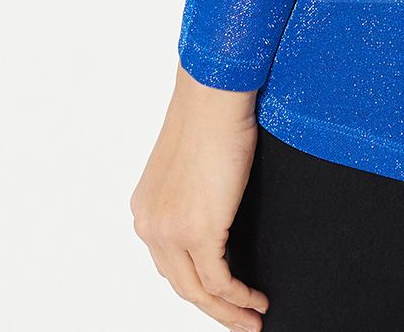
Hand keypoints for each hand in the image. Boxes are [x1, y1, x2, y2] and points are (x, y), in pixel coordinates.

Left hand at [131, 65, 272, 326]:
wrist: (215, 94)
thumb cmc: (212, 113)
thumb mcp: (193, 162)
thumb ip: (194, 193)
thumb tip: (215, 207)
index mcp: (145, 210)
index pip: (169, 263)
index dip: (197, 286)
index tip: (222, 298)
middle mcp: (150, 225)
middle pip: (181, 285)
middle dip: (214, 309)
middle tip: (241, 321)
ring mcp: (170, 231)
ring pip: (199, 292)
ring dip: (229, 312)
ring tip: (253, 320)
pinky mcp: (198, 231)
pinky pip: (219, 282)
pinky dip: (240, 297)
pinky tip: (257, 300)